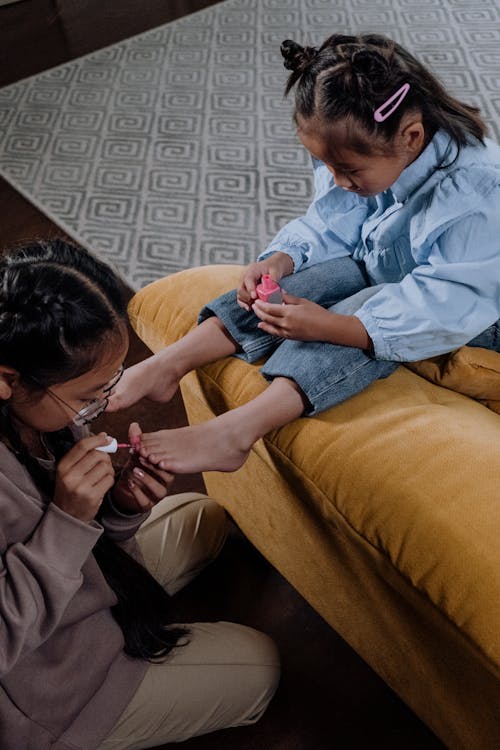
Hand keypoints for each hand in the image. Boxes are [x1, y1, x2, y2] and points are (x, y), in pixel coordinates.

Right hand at [53, 433, 115, 522]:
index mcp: (63, 466)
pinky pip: (109, 479)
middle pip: (97, 455)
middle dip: (105, 456)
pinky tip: (103, 483)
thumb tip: (103, 436)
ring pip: (105, 467)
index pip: (82, 446)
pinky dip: (110, 479)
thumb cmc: (70, 490)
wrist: (67, 516)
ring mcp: (81, 487)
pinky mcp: (92, 496)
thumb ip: (83, 455)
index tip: (106, 438)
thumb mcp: (68, 471)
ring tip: (102, 475)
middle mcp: (70, 476)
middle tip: (104, 462)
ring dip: (108, 469)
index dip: (97, 439)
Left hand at [112, 422, 173, 512]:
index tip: (146, 450)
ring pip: (159, 490)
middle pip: (167, 476)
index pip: (167, 462)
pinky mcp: (147, 504)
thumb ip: (136, 440)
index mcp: (165, 469)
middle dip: (154, 467)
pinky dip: (137, 492)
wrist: (125, 488)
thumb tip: (134, 425)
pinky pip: (145, 501)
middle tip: (142, 459)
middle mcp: (164, 482)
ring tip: (135, 471)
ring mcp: (156, 495)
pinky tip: (130, 483)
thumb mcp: (135, 454)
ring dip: (147, 479)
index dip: (158, 456)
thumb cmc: (134, 469)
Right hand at [237, 252, 293, 309]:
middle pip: (241, 289)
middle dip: (247, 298)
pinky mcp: (244, 289)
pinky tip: (249, 308)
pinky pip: (240, 298)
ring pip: (239, 295)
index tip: (254, 296)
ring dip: (246, 302)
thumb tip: (272, 285)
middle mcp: (244, 276)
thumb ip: (274, 277)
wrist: (270, 266)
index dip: (250, 288)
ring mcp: (243, 283)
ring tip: (255, 306)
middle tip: (257, 303)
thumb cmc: (273, 268)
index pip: (248, 279)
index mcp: (252, 270)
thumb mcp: (276, 270)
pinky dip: (244, 304)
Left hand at [254, 292, 372, 348]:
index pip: (270, 308)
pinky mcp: (290, 337)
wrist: (327, 328)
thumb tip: (279, 292)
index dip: (261, 305)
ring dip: (261, 320)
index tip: (256, 300)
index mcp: (289, 312)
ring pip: (269, 326)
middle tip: (254, 306)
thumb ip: (289, 298)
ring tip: (256, 314)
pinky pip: (275, 333)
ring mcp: (287, 332)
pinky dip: (267, 329)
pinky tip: (263, 326)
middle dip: (259, 311)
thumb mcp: (302, 302)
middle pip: (267, 317)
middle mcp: (286, 323)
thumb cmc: (317, 313)